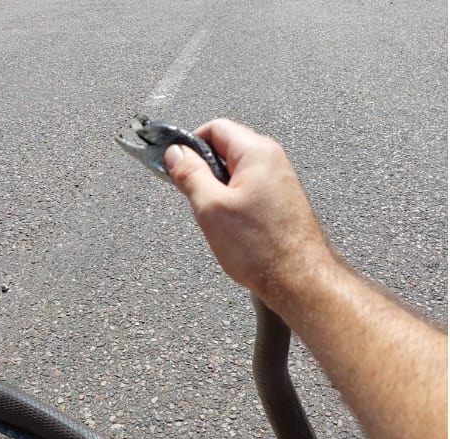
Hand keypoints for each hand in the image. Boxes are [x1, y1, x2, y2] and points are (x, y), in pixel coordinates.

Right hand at [163, 119, 335, 305]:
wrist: (298, 278)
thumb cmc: (259, 245)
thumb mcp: (210, 206)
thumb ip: (189, 174)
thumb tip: (175, 153)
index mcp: (256, 152)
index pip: (215, 128)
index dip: (189, 144)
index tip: (173, 166)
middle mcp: (271, 159)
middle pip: (225, 146)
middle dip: (202, 167)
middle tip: (192, 195)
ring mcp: (278, 179)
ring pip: (234, 169)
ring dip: (215, 186)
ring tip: (213, 215)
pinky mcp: (279, 198)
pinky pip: (246, 186)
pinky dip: (230, 198)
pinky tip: (229, 224)